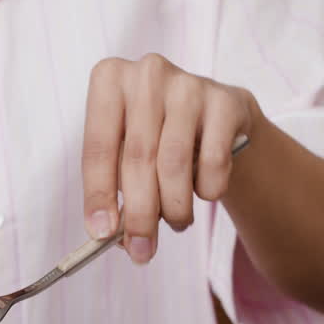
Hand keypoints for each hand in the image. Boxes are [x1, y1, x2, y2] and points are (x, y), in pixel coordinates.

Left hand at [82, 54, 256, 263]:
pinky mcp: (226, 101)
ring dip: (174, 207)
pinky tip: (204, 191)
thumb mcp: (126, 154)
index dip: (99, 195)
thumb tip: (111, 233)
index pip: (97, 147)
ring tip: (176, 222)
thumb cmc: (158, 138)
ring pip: (175, 164)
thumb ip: (116, 189)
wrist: (216, 118)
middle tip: (141, 250)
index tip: (101, 233)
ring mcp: (188, 84)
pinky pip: (214, 162)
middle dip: (139, 214)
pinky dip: (207, 190)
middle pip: (137, 159)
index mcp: (108, 80)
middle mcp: (146, 73)